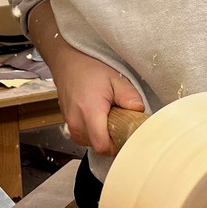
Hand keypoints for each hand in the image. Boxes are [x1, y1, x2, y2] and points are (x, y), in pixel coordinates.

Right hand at [25, 1, 143, 154]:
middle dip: (112, 139)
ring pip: (90, 142)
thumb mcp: (115, 78)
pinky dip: (93, 131)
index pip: (103, 145)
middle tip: (121, 121)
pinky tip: (99, 117)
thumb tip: (139, 112)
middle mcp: (76, 121)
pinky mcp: (68, 123)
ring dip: (102, 135)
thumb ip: (129, 97)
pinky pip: (83, 136)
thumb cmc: (90, 68)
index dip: (117, 145)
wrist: (67, 62)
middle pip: (98, 146)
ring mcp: (70, 124)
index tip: (126, 135)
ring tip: (109, 116)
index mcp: (90, 111)